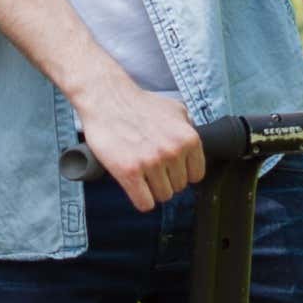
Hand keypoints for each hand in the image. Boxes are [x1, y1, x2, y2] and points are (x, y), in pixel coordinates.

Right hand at [78, 84, 204, 211]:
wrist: (106, 98)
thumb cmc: (138, 104)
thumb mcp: (175, 109)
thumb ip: (189, 128)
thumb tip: (193, 147)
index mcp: (189, 138)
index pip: (196, 175)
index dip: (182, 173)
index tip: (170, 168)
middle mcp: (173, 152)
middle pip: (178, 187)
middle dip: (165, 180)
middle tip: (151, 167)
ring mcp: (152, 162)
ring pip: (162, 197)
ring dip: (152, 190)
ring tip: (142, 175)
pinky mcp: (129, 172)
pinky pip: (144, 203)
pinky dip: (140, 199)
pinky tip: (135, 187)